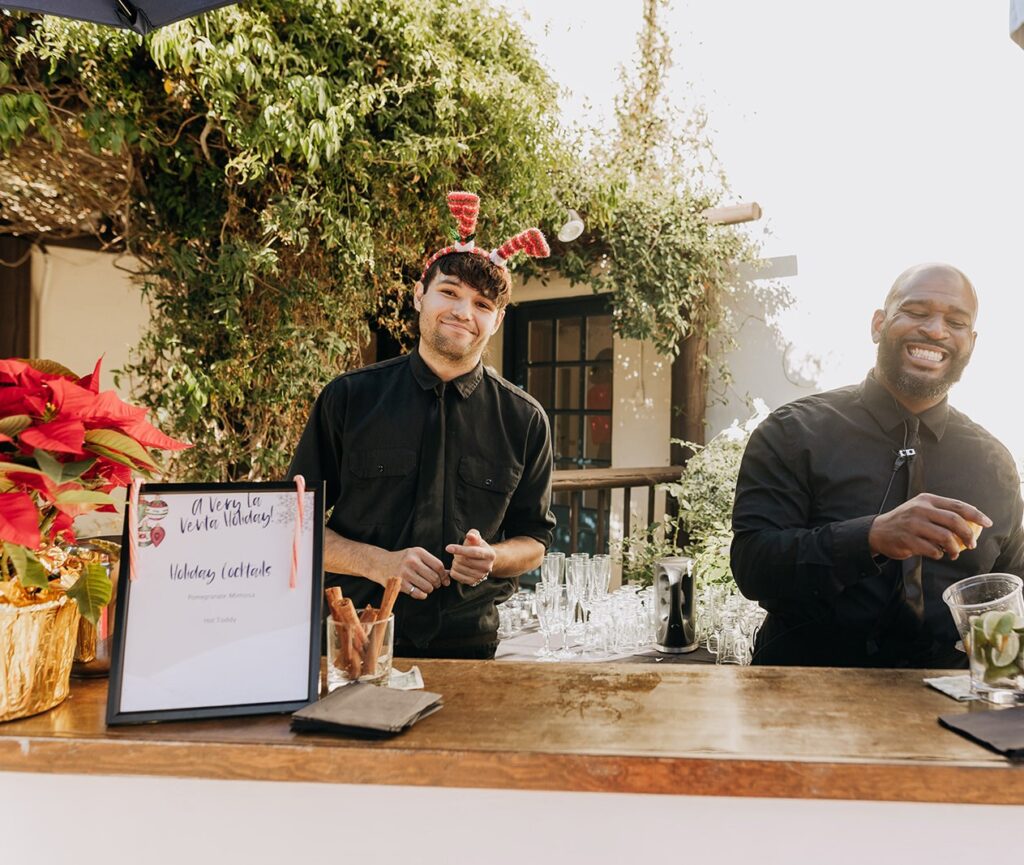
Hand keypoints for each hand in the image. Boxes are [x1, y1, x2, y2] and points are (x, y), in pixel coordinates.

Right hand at [377, 547, 445, 599]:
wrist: (379, 563)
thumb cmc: (401, 560)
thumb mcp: (415, 555)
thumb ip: (431, 563)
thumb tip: (448, 574)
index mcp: (418, 552)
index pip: (438, 566)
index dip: (444, 575)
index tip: (445, 581)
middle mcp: (412, 561)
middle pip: (434, 577)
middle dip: (437, 584)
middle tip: (434, 585)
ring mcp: (405, 573)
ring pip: (427, 587)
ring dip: (429, 590)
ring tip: (426, 588)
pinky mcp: (400, 584)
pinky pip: (418, 593)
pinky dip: (422, 595)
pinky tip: (420, 592)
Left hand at [445, 529, 495, 586]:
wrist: (484, 561)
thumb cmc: (478, 547)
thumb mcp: (477, 539)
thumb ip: (473, 534)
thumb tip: (470, 535)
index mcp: (489, 554)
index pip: (473, 552)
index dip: (460, 550)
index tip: (448, 548)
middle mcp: (487, 567)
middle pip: (464, 561)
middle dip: (457, 555)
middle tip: (458, 554)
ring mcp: (480, 576)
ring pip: (459, 568)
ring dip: (454, 563)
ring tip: (458, 560)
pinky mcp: (473, 582)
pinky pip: (457, 576)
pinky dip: (453, 571)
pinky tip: (456, 567)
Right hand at [868, 493, 991, 560]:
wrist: (877, 531)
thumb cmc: (905, 521)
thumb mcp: (921, 509)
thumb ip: (941, 513)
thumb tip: (971, 522)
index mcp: (927, 500)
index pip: (957, 505)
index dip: (976, 514)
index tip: (987, 523)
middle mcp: (920, 510)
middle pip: (954, 521)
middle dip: (968, 534)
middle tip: (972, 544)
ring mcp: (913, 525)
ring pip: (945, 537)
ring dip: (955, 548)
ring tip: (954, 553)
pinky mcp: (908, 540)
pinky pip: (932, 550)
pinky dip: (939, 554)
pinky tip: (937, 554)